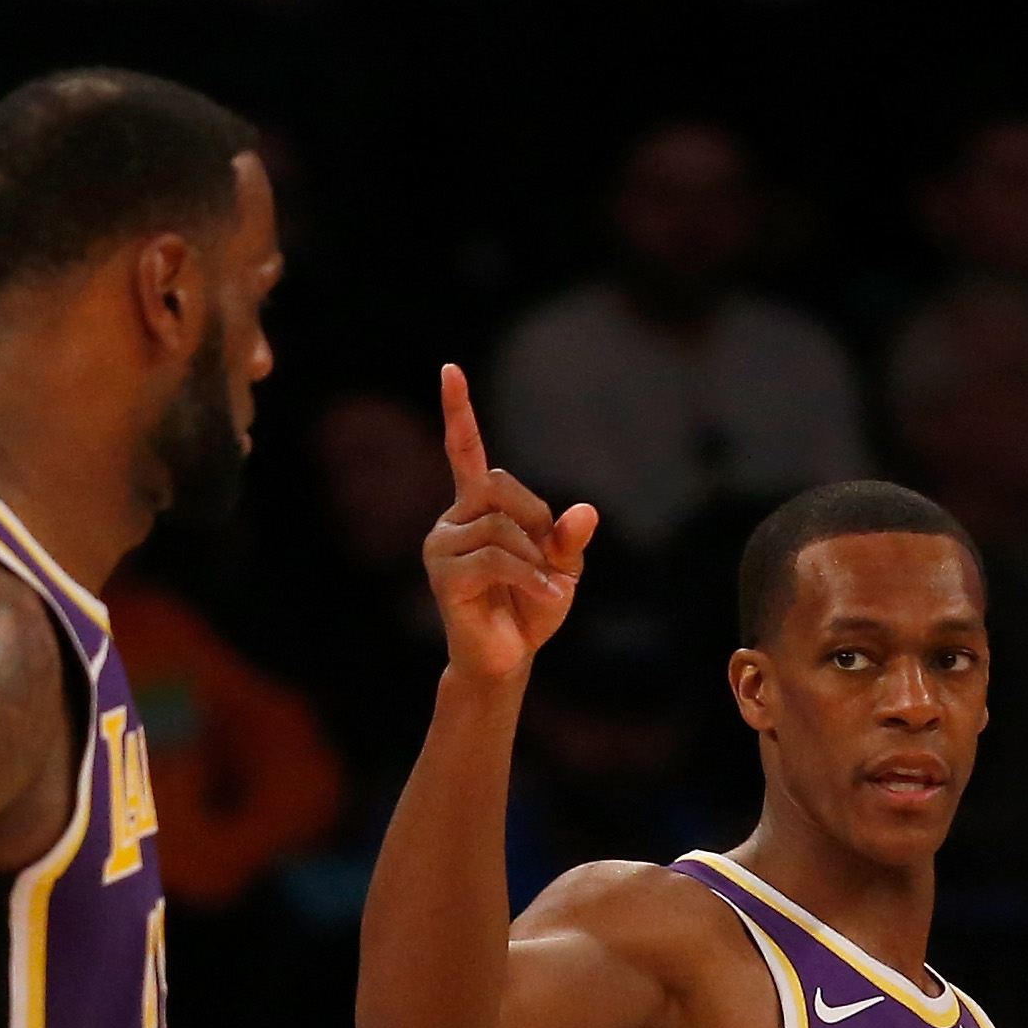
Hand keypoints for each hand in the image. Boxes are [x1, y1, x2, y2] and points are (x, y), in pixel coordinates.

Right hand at [424, 364, 594, 686]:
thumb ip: (570, 539)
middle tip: (549, 559)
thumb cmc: (531, 609)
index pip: (464, 451)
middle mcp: (453, 520)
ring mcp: (442, 547)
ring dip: (535, 560)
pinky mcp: (445, 576)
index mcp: (477, 508)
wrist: (507, 658)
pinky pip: (496, 559)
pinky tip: (546, 595)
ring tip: (545, 588)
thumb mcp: (563, 568)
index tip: (450, 369)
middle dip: (536, 518)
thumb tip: (585, 511)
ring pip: (501, 528)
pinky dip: (530, 578)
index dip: (458, 411)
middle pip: (499, 486)